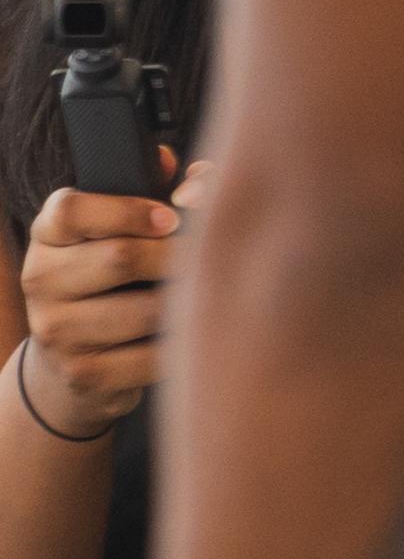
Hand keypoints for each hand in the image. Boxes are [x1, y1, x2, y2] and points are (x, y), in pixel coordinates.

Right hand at [18, 159, 204, 436]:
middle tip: (207, 257)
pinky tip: (190, 331)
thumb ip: (165, 189)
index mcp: (49, 234)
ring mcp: (56, 330)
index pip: (71, 210)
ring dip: (186, 301)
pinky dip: (182, 343)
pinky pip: (152, 355)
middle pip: (120, 257)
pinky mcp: (82, 373)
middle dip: (178, 255)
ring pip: (145, 309)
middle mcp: (40, 279)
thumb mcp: (131, 225)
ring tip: (205, 292)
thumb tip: (194, 185)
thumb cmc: (123, 274)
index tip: (172, 219)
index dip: (130, 210)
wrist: (80, 356)